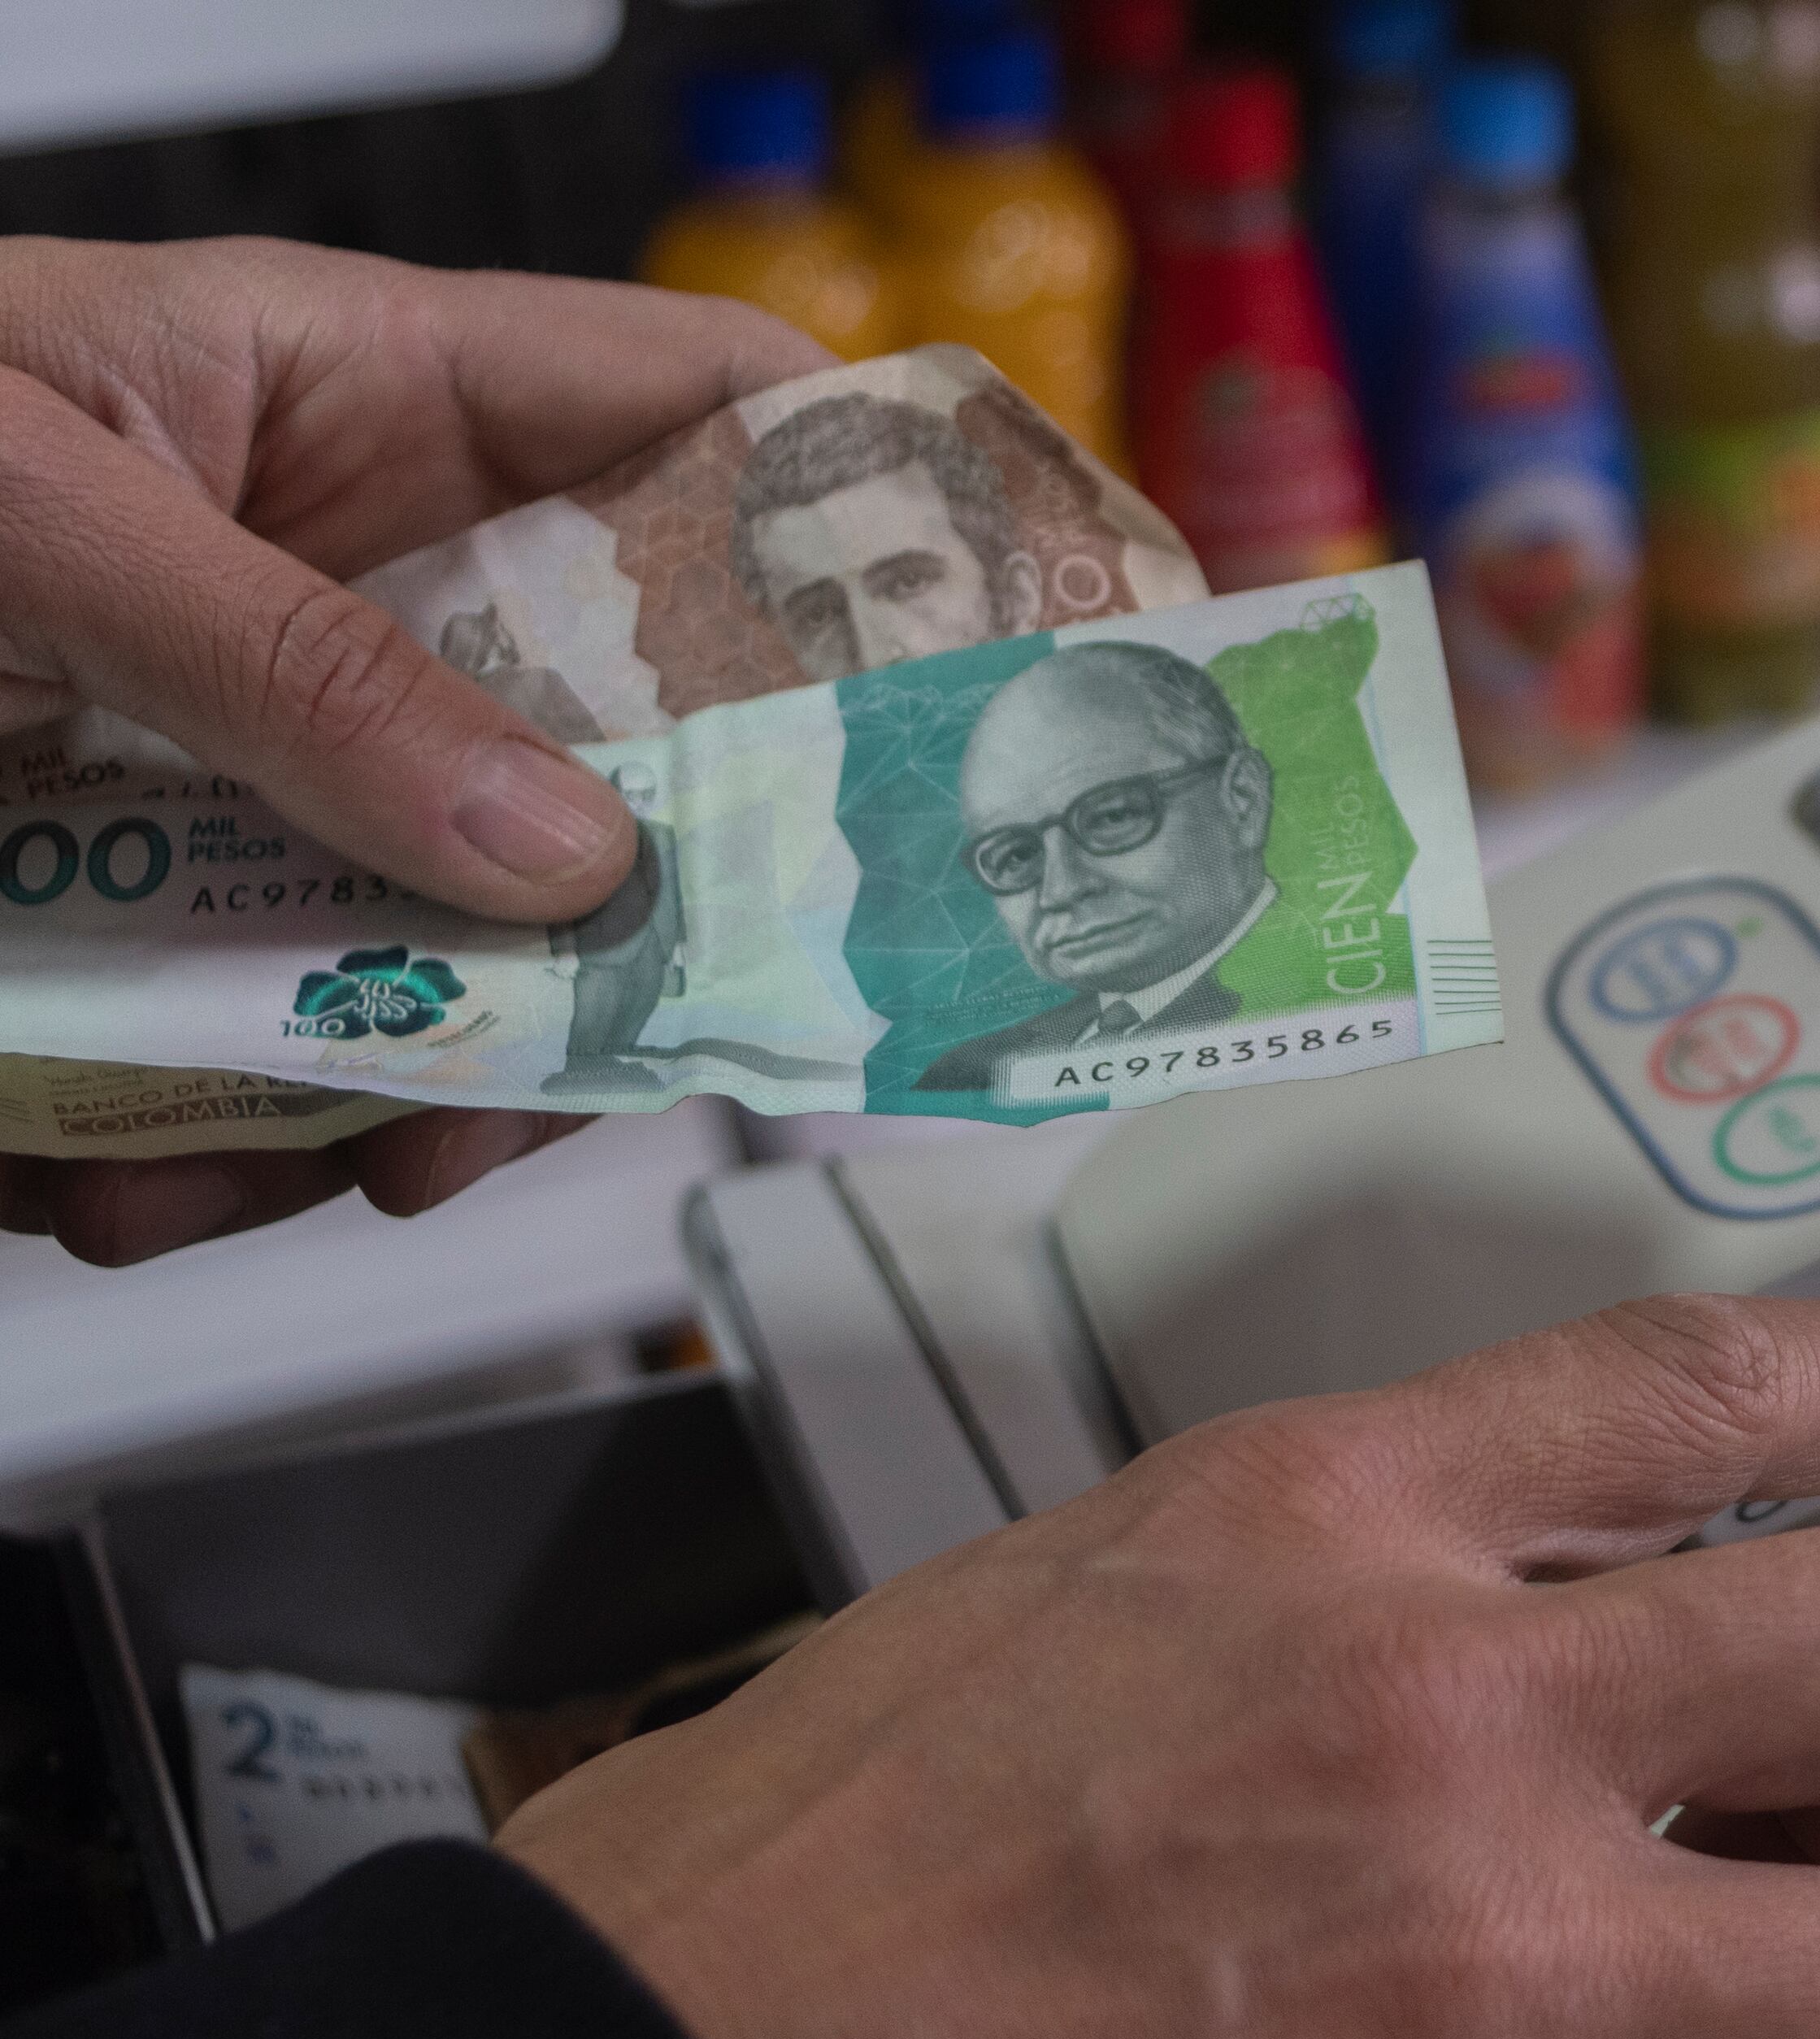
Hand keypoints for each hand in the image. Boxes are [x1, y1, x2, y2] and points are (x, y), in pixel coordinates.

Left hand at [0, 236, 831, 1264]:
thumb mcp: (19, 519)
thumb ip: (296, 668)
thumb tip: (558, 845)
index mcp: (358, 398)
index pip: (719, 420)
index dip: (904, 524)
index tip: (1026, 673)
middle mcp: (348, 587)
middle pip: (638, 748)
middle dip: (648, 916)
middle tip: (653, 1030)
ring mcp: (257, 766)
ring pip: (467, 947)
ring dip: (409, 1081)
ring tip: (309, 1146)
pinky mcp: (149, 921)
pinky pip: (276, 1053)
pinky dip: (217, 1147)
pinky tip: (120, 1166)